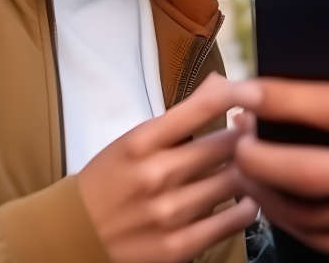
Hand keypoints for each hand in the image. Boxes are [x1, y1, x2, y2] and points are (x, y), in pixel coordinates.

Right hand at [77, 73, 259, 262]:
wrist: (71, 237)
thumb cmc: (108, 182)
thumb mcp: (135, 140)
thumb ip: (182, 114)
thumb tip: (221, 82)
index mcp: (140, 142)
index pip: (202, 108)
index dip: (240, 94)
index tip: (257, 93)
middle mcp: (156, 175)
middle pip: (229, 144)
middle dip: (249, 135)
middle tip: (255, 133)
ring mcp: (168, 213)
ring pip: (236, 181)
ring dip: (250, 171)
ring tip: (249, 166)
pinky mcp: (179, 246)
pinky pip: (235, 220)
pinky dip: (248, 206)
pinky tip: (243, 199)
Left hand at [231, 78, 328, 262]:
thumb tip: (288, 103)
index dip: (284, 98)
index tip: (245, 90)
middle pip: (309, 171)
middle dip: (257, 156)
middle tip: (234, 141)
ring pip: (307, 214)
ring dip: (264, 192)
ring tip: (247, 169)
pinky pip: (322, 242)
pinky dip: (290, 222)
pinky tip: (277, 203)